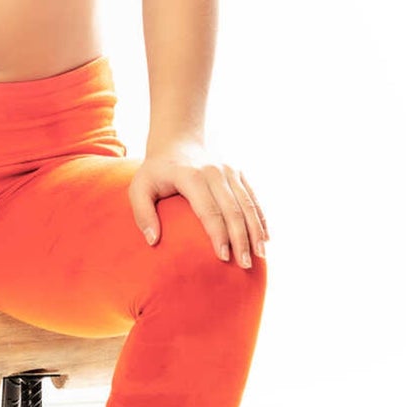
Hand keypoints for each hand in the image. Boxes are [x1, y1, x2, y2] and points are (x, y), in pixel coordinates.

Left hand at [129, 138, 268, 265]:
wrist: (177, 141)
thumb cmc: (156, 172)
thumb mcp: (139, 188)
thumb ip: (142, 214)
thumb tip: (152, 240)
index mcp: (191, 176)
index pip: (209, 210)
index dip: (218, 234)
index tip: (223, 257)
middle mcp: (214, 172)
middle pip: (232, 210)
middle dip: (241, 239)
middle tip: (245, 264)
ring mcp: (229, 171)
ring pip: (247, 204)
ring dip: (256, 230)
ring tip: (260, 255)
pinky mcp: (238, 172)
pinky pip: (252, 197)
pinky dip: (260, 217)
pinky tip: (266, 237)